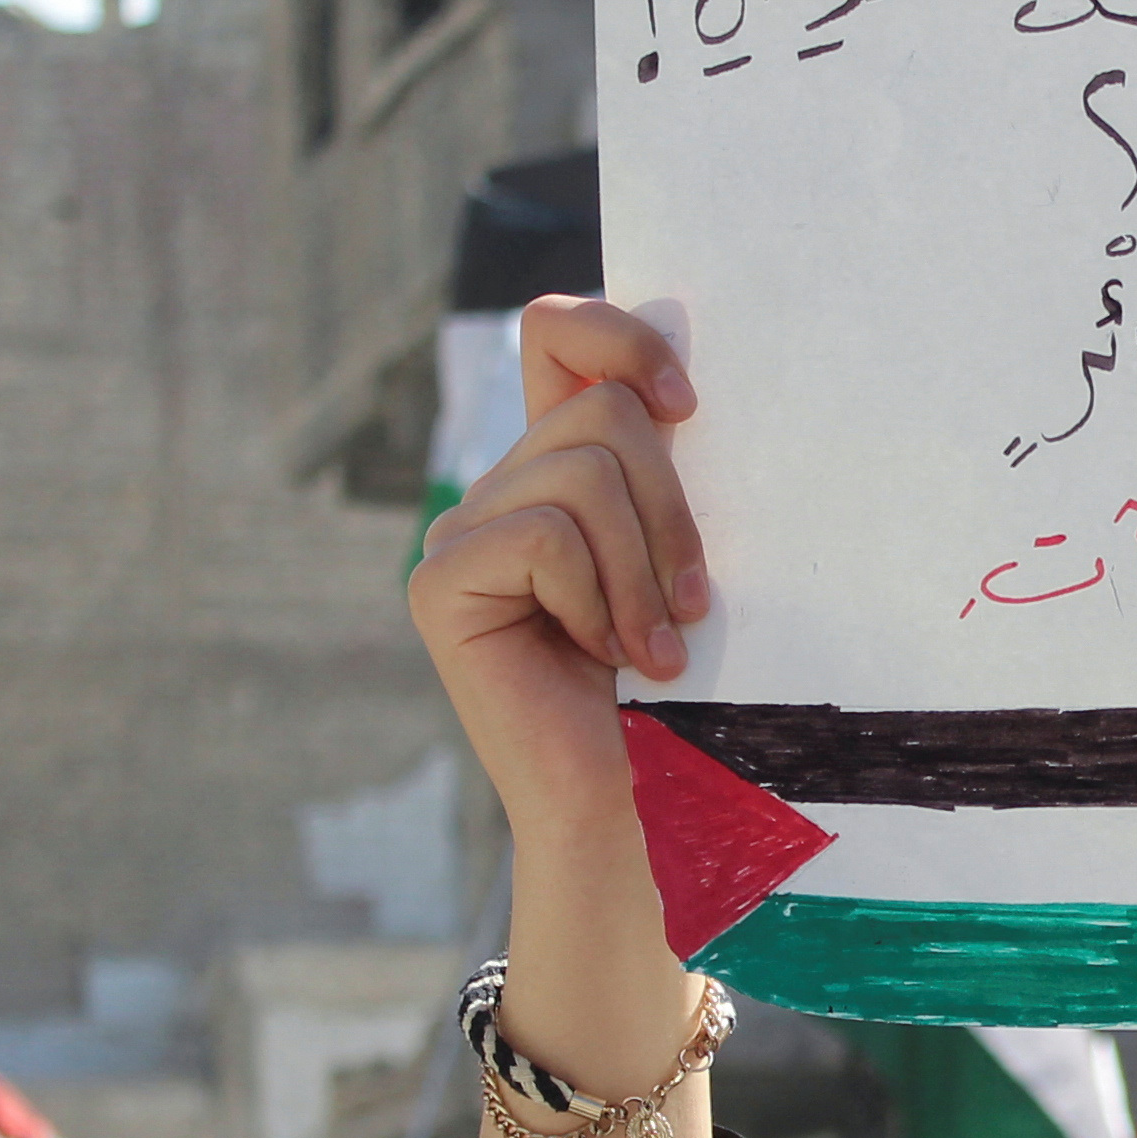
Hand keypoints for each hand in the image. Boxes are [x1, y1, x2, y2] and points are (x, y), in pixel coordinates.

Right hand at [412, 295, 707, 841]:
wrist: (648, 805)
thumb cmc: (688, 693)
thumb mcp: (690, 557)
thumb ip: (671, 471)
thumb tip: (682, 386)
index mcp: (561, 470)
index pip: (558, 332)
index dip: (620, 335)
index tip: (690, 407)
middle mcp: (501, 489)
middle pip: (599, 411)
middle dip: (672, 508)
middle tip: (695, 605)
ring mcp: (461, 535)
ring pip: (581, 472)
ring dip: (642, 570)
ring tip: (655, 650)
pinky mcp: (441, 585)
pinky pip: (544, 535)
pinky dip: (596, 599)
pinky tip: (603, 660)